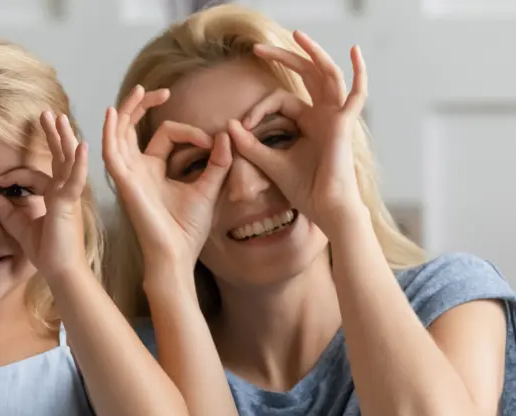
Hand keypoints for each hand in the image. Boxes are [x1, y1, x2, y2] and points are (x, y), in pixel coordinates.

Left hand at [0, 112, 90, 279]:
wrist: (60, 270)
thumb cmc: (46, 251)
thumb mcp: (19, 227)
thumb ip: (7, 211)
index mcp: (54, 196)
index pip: (35, 175)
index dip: (14, 175)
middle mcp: (64, 192)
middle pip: (59, 157)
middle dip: (53, 135)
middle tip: (47, 114)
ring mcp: (69, 196)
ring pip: (67, 161)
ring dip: (63, 138)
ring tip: (59, 118)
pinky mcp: (69, 203)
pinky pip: (75, 179)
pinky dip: (78, 163)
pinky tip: (81, 146)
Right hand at [103, 86, 231, 267]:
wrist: (176, 255)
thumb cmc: (187, 229)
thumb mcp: (209, 188)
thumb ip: (218, 163)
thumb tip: (226, 136)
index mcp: (153, 169)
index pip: (165, 135)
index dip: (190, 132)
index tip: (213, 143)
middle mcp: (137, 168)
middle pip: (133, 126)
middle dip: (143, 105)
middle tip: (161, 91)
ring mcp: (127, 175)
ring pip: (119, 133)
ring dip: (126, 110)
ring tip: (138, 90)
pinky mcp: (123, 183)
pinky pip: (111, 152)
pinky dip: (109, 132)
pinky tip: (113, 113)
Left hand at [229, 31, 367, 232]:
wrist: (324, 208)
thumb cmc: (302, 190)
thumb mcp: (268, 162)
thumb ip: (248, 144)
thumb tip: (229, 124)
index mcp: (308, 123)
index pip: (281, 100)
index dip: (257, 110)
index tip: (243, 126)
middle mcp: (323, 115)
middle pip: (306, 76)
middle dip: (283, 58)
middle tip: (257, 48)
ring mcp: (337, 117)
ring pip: (327, 74)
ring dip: (312, 53)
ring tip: (297, 34)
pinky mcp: (345, 124)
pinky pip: (357, 93)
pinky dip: (359, 72)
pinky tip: (355, 51)